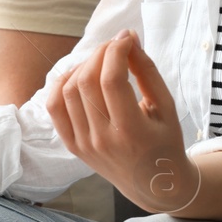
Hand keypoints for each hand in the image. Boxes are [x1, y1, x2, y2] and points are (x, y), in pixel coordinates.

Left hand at [46, 29, 200, 214]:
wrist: (154, 183)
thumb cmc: (165, 141)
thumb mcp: (166, 106)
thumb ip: (147, 71)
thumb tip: (128, 39)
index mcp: (131, 132)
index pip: (112, 80)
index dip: (117, 51)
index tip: (126, 38)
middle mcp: (103, 139)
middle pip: (87, 81)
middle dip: (100, 54)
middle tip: (115, 46)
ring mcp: (84, 144)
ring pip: (68, 90)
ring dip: (82, 65)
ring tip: (100, 59)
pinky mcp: (73, 145)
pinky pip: (55, 107)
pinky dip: (61, 84)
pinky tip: (78, 74)